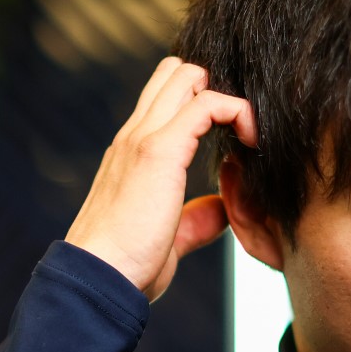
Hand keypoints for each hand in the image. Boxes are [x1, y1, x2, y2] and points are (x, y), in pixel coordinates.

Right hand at [65, 57, 258, 300]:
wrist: (98, 279)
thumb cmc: (126, 266)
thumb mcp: (168, 237)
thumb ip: (195, 220)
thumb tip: (220, 211)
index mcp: (133, 153)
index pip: (166, 97)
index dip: (205, 102)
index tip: (234, 137)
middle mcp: (135, 135)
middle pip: (177, 72)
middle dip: (217, 89)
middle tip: (242, 131)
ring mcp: (144, 137)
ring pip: (189, 75)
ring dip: (227, 96)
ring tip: (250, 134)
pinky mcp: (160, 149)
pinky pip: (208, 104)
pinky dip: (238, 112)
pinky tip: (252, 140)